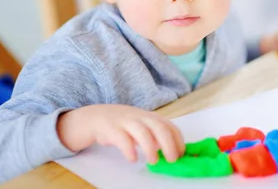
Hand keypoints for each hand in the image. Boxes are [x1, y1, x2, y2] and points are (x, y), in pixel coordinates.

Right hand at [57, 104, 184, 163]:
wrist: (96, 117)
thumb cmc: (124, 124)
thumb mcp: (142, 126)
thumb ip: (156, 136)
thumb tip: (173, 151)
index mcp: (151, 117)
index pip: (169, 125)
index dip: (177, 140)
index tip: (182, 154)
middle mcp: (140, 117)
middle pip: (158, 126)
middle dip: (168, 143)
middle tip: (172, 159)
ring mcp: (125, 121)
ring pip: (141, 131)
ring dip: (150, 147)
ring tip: (153, 161)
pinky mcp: (111, 129)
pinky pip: (121, 138)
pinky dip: (129, 149)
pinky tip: (133, 159)